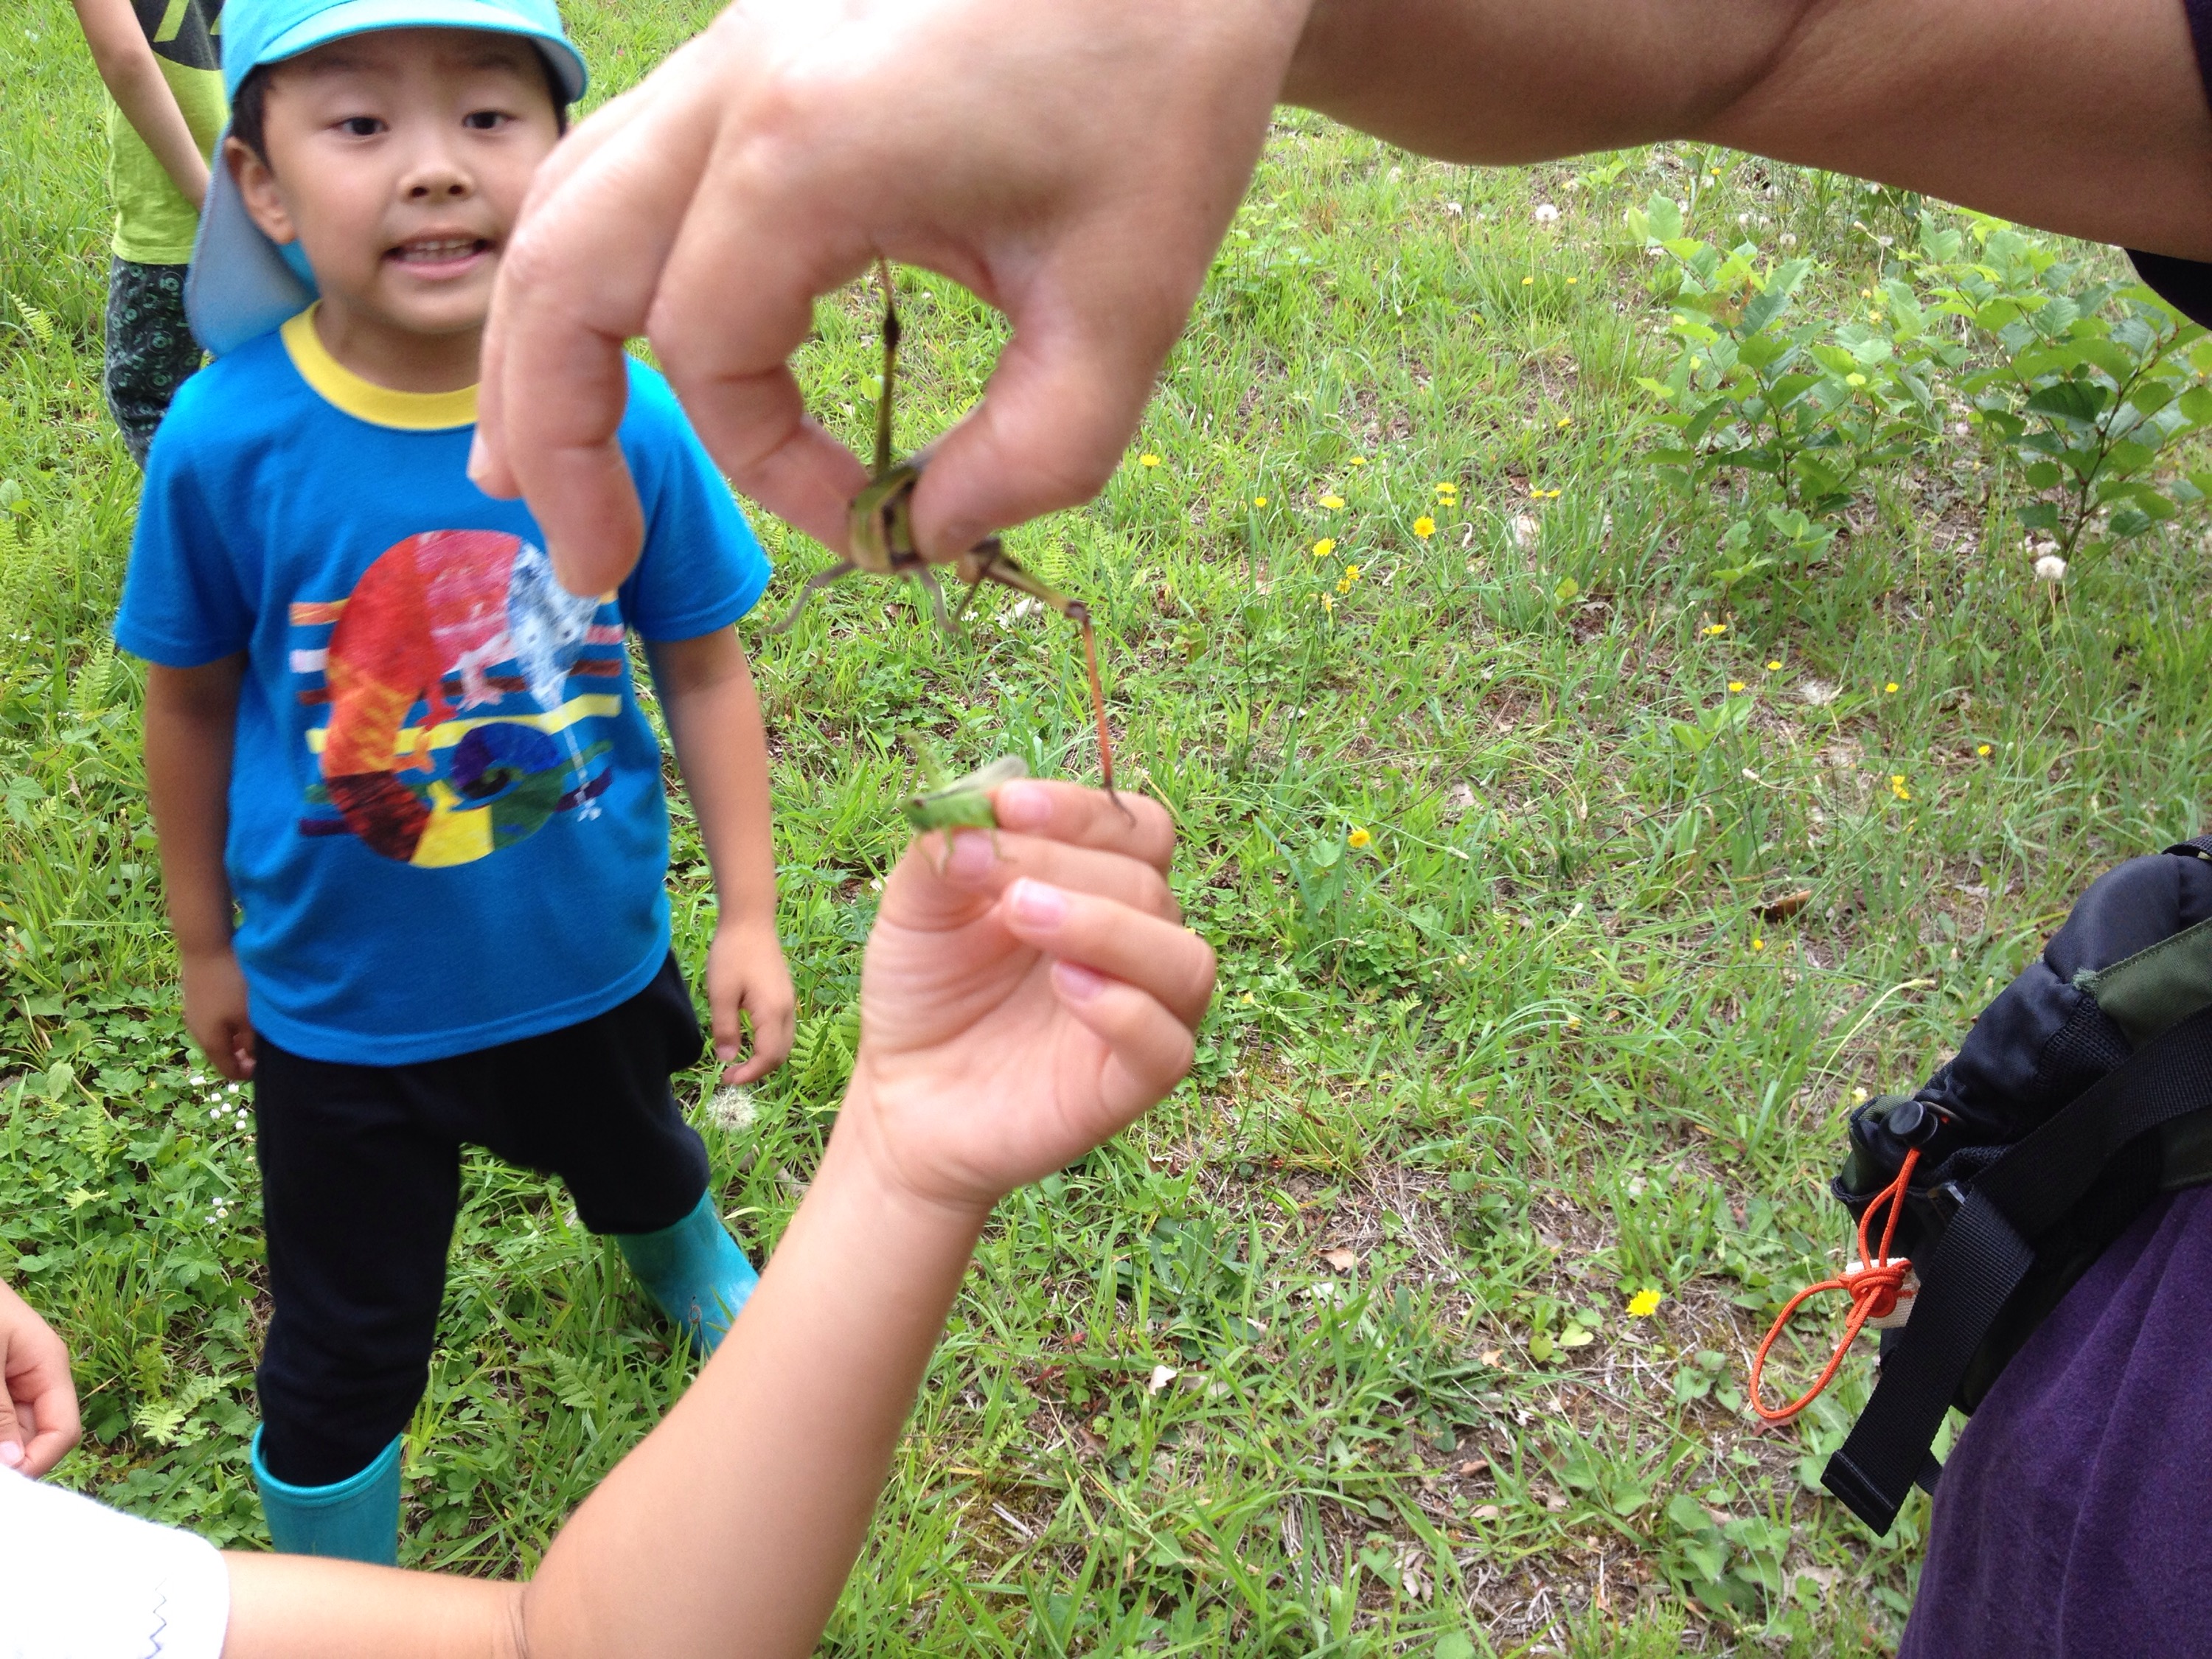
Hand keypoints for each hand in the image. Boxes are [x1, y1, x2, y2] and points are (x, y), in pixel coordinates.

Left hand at [0, 1279, 79, 1477]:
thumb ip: (1, 1411)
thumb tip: (16, 1463)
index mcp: (47, 1365)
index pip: (62, 1432)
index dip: (35, 1464)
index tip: (3, 1485)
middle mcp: (33, 1376)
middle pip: (33, 1437)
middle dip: (10, 1457)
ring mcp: (8, 1379)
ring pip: (8, 1430)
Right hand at [181, 946, 255, 1081]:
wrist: (204, 946)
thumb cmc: (231, 982)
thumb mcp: (249, 1017)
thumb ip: (254, 1043)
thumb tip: (255, 1060)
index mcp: (211, 1043)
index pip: (230, 1072)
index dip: (250, 1072)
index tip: (268, 1061)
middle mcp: (197, 1033)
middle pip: (224, 1055)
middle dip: (245, 1054)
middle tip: (265, 1043)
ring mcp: (194, 1015)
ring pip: (220, 1036)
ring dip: (238, 1036)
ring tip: (257, 1024)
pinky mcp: (196, 999)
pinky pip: (215, 1020)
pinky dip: (230, 1021)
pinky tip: (244, 1007)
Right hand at [473, 0, 1308, 594]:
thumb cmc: (1163, 99)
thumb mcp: (1127, 309)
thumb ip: (1034, 460)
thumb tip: (929, 536)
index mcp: (806, 149)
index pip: (710, 360)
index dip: (772, 472)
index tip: (876, 520)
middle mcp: (733, 84)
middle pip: (562, 275)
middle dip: (554, 437)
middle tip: (589, 563)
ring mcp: (730, 49)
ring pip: (564, 207)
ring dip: (539, 347)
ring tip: (537, 472)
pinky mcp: (754, 46)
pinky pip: (621, 165)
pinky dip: (595, 268)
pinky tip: (622, 345)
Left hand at [707, 916, 795, 1084]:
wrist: (750, 920)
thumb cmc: (733, 954)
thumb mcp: (721, 994)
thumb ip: (726, 1029)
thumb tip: (728, 1059)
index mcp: (773, 1012)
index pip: (768, 1057)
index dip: (749, 1074)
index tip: (726, 1079)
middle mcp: (787, 1010)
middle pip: (780, 1055)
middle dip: (758, 1070)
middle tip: (730, 1074)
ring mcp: (789, 1002)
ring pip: (784, 1043)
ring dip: (764, 1058)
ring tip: (739, 1060)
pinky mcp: (784, 995)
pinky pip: (783, 1029)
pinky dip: (769, 1043)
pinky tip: (749, 1038)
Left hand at [839, 780, 1215, 1215]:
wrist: (901, 1097)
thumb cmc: (924, 992)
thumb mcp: (917, 907)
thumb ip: (945, 850)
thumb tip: (979, 809)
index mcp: (1097, 886)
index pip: (1133, 827)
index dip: (1081, 810)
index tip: (1009, 806)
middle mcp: (1133, 943)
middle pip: (1148, 882)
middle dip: (1066, 865)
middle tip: (996, 882)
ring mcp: (1141, 1014)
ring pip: (1183, 959)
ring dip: (1108, 926)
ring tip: (1024, 915)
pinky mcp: (1129, 1083)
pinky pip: (1167, 1044)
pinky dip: (1126, 1009)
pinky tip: (1065, 986)